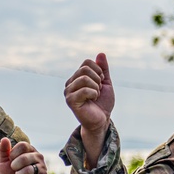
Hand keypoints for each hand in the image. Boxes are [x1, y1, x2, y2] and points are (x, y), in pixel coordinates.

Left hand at [0, 138, 46, 173]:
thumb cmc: (9, 173)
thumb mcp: (3, 161)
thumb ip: (3, 150)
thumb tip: (4, 139)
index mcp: (29, 149)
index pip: (23, 145)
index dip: (13, 154)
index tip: (11, 160)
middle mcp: (38, 156)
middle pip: (25, 158)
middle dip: (14, 167)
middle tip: (15, 170)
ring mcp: (43, 168)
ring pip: (28, 170)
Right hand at [64, 52, 114, 166]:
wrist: (101, 119)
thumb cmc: (102, 102)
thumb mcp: (105, 82)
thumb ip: (103, 69)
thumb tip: (100, 54)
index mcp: (76, 77)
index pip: (87, 62)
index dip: (98, 70)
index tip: (100, 82)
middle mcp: (69, 83)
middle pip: (85, 69)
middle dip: (97, 79)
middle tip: (97, 90)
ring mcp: (68, 92)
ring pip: (84, 78)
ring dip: (95, 87)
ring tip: (95, 96)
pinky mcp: (70, 101)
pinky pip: (84, 90)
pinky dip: (93, 94)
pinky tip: (92, 100)